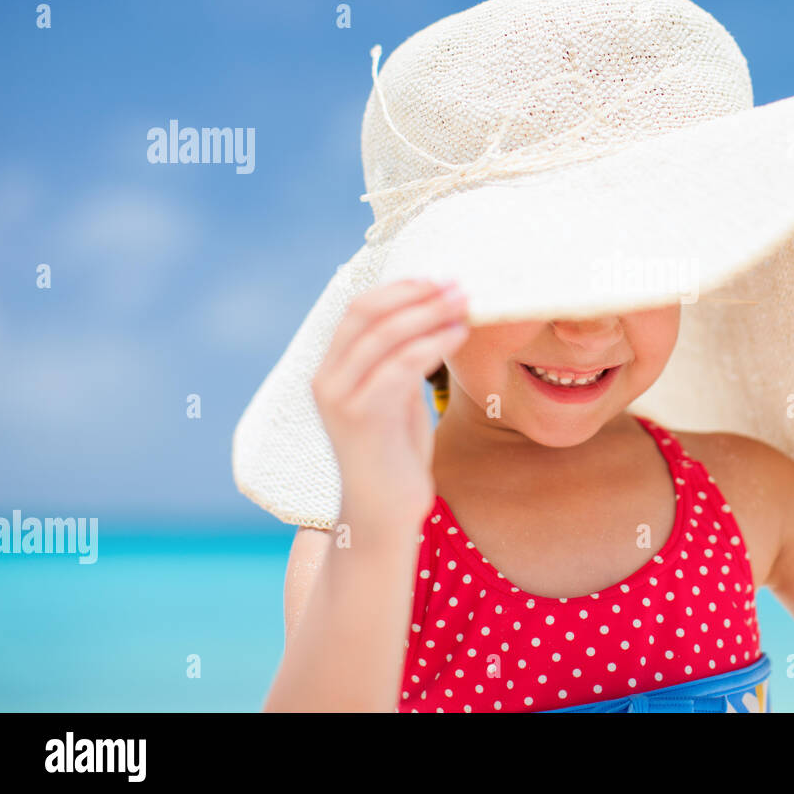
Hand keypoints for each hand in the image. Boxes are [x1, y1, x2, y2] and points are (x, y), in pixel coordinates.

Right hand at [311, 278, 468, 528]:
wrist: (382, 514)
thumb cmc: (396, 455)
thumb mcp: (395, 398)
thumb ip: (398, 361)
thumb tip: (431, 316)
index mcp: (331, 370)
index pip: (358, 309)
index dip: (400, 288)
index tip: (439, 278)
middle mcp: (327, 379)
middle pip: (367, 313)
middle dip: (416, 293)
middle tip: (458, 285)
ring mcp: (340, 398)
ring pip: (385, 335)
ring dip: (430, 313)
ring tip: (465, 305)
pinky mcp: (362, 418)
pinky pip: (400, 366)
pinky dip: (431, 343)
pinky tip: (457, 335)